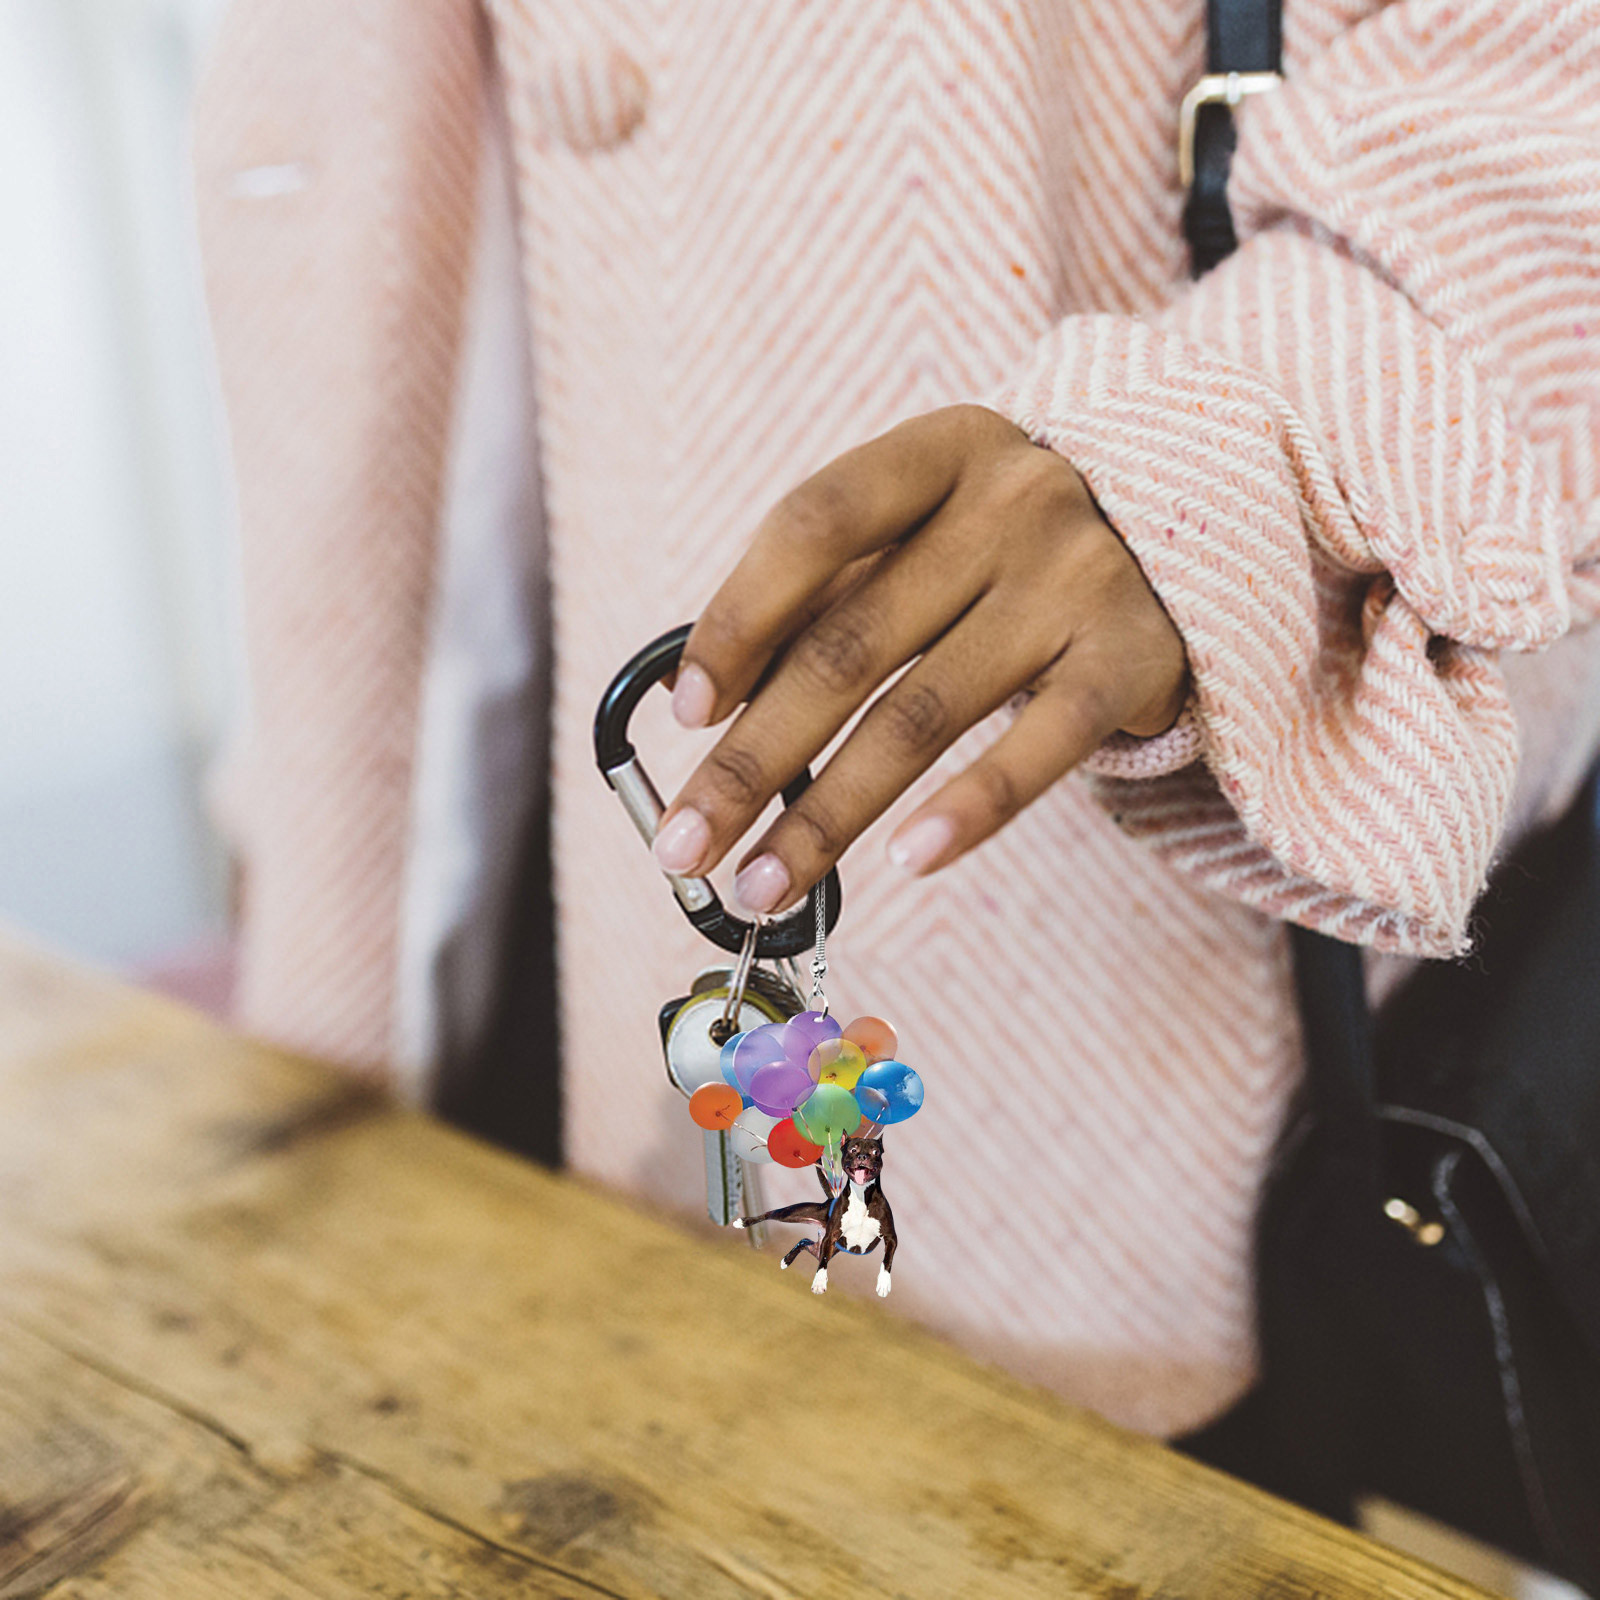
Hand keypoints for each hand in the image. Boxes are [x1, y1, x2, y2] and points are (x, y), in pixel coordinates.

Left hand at [651, 405, 1186, 913]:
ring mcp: (1077, 579)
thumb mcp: (929, 530)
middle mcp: (1009, 504)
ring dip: (829, 815)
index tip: (686, 713)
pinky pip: (1040, 746)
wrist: (1195, 525)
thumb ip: (832, 593)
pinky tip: (902, 863)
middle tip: (687, 845)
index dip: (739, 619)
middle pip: (850, 644)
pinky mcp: (1132, 657)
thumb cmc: (1012, 545)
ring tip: (765, 886)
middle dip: (753, 759)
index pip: (813, 524)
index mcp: (938, 454)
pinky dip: (969, 809)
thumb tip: (710, 708)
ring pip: (924, 713)